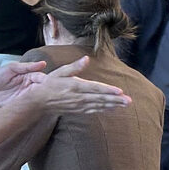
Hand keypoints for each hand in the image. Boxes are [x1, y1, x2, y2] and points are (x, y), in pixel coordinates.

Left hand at [0, 60, 49, 106]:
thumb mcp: (12, 68)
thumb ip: (27, 66)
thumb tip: (43, 63)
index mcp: (30, 77)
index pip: (43, 79)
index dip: (48, 82)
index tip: (52, 84)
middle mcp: (30, 88)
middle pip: (42, 91)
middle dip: (47, 93)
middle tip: (51, 95)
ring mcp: (25, 98)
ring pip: (37, 100)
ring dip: (41, 102)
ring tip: (45, 103)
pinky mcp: (19, 106)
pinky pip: (28, 108)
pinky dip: (32, 109)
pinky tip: (35, 109)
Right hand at [9, 56, 131, 113]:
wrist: (39, 101)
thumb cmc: (50, 83)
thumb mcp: (60, 72)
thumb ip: (75, 67)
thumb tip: (86, 58)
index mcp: (75, 86)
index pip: (95, 88)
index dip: (108, 90)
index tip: (120, 91)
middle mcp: (78, 97)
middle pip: (100, 99)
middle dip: (116, 100)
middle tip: (129, 100)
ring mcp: (79, 105)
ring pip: (99, 106)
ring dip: (113, 105)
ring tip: (125, 104)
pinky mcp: (78, 111)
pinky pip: (94, 111)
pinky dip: (104, 110)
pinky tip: (113, 109)